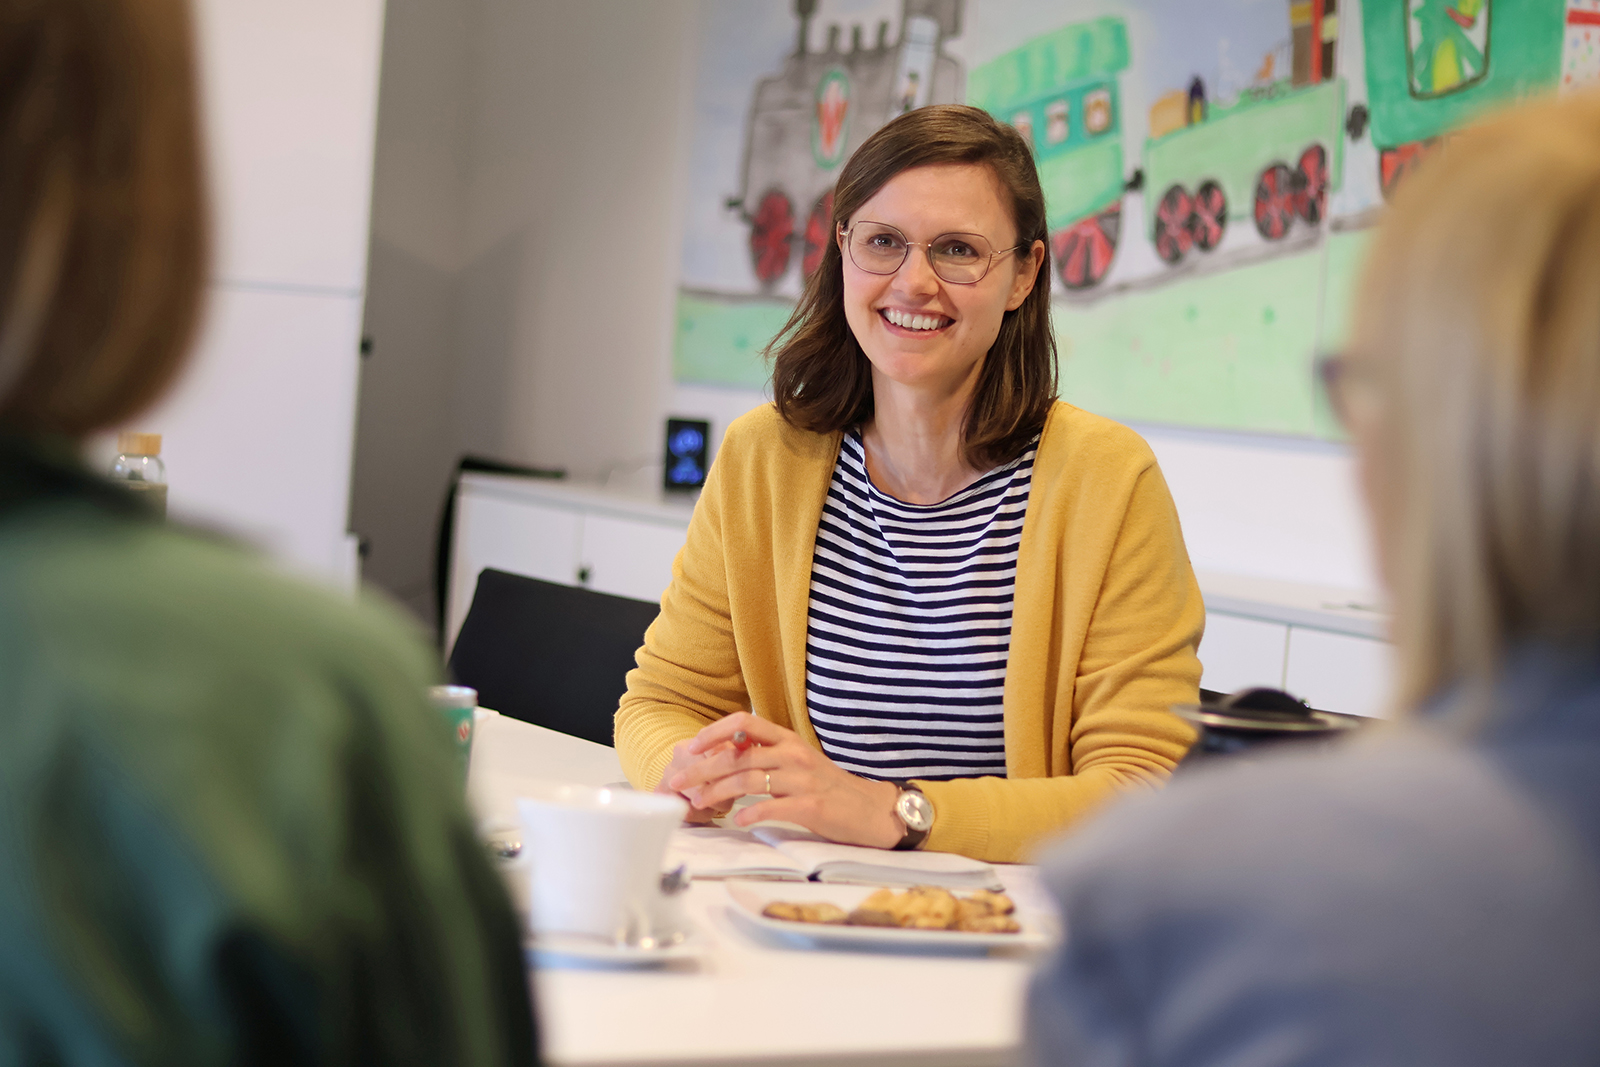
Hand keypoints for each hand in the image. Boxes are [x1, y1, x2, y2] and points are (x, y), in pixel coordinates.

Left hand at [666, 712, 903, 848]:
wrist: (872, 810)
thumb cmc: (829, 788)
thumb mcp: (797, 763)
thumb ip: (767, 757)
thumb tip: (725, 758)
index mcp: (787, 740)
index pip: (743, 724)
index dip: (713, 733)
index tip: (691, 748)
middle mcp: (793, 754)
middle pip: (737, 755)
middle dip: (702, 769)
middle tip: (677, 782)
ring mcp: (803, 779)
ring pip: (749, 779)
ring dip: (717, 792)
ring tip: (698, 804)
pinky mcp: (812, 805)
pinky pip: (773, 806)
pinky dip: (751, 813)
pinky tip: (737, 820)